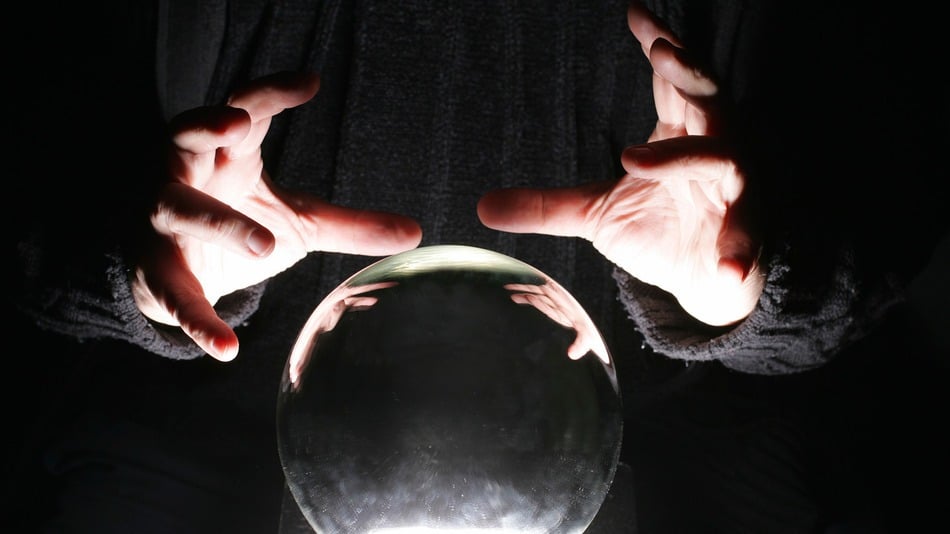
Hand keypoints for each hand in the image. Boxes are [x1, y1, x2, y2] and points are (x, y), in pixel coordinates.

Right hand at [131, 71, 421, 361]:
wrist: (171, 271)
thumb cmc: (236, 225)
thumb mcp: (297, 222)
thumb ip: (349, 224)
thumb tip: (417, 232)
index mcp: (226, 154)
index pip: (243, 109)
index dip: (270, 93)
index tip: (311, 81)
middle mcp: (188, 176)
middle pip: (189, 137)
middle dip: (208, 126)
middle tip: (238, 125)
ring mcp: (166, 222)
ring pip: (181, 208)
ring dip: (219, 222)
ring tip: (266, 246)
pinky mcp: (157, 272)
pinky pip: (173, 292)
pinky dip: (198, 319)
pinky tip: (227, 349)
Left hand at [477, 1, 762, 326]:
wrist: (704, 281)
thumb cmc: (661, 233)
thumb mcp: (596, 214)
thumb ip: (547, 205)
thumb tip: (481, 206)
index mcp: (680, 133)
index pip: (672, 80)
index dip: (658, 44)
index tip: (635, 12)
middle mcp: (712, 150)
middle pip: (707, 98)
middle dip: (687, 73)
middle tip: (661, 51)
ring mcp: (731, 189)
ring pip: (719, 157)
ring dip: (684, 156)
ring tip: (633, 159)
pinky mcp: (744, 231)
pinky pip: (745, 236)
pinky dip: (737, 253)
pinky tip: (726, 271)